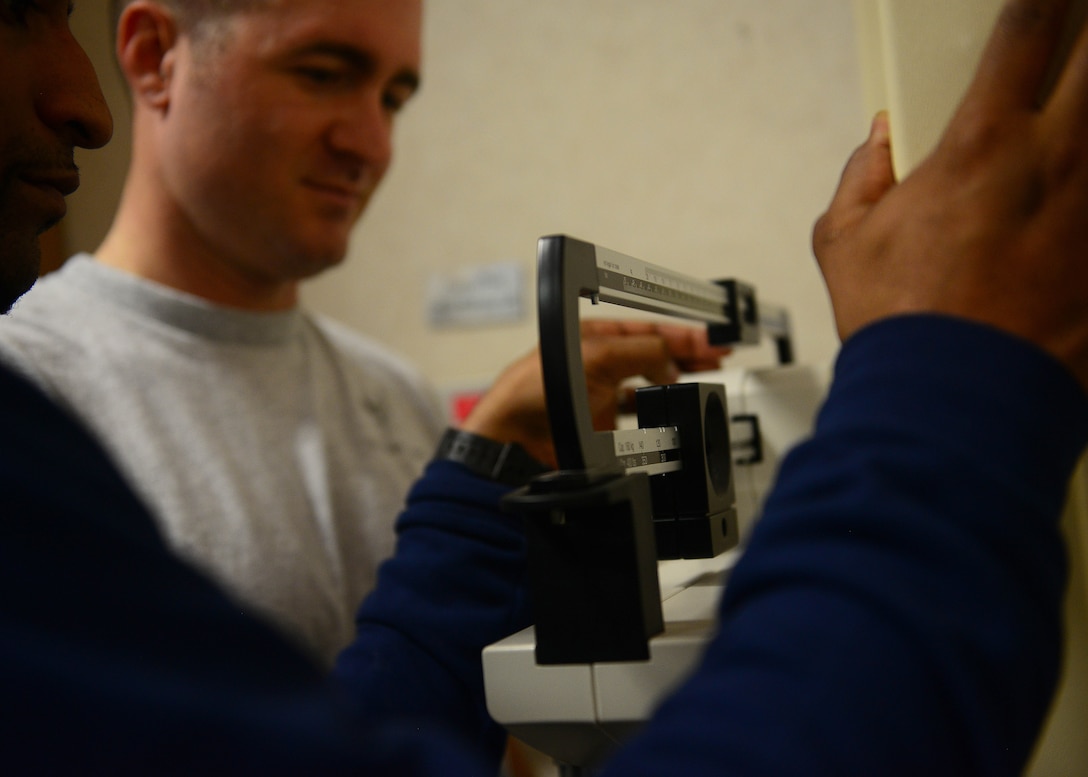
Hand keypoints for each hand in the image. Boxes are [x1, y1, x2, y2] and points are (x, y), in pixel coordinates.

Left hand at [462, 320, 729, 466]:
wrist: (511, 442)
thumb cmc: (530, 392)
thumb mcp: (594, 357)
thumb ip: (640, 351)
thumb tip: (672, 358)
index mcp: (593, 338)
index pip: (647, 329)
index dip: (681, 332)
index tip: (710, 338)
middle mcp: (597, 366)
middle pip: (653, 355)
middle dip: (687, 354)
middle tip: (718, 357)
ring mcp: (600, 398)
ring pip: (649, 387)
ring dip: (677, 384)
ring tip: (704, 380)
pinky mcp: (600, 429)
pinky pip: (639, 422)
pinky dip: (659, 418)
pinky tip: (672, 415)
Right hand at [812, 0, 1087, 390]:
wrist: (957, 406)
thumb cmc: (905, 329)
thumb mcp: (842, 246)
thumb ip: (859, 179)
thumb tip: (878, 143)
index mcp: (980, 148)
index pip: (1024, 31)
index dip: (1038, 0)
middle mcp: (1054, 162)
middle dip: (1085, 35)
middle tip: (1075, 40)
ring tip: (1074, 123)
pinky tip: (1080, 186)